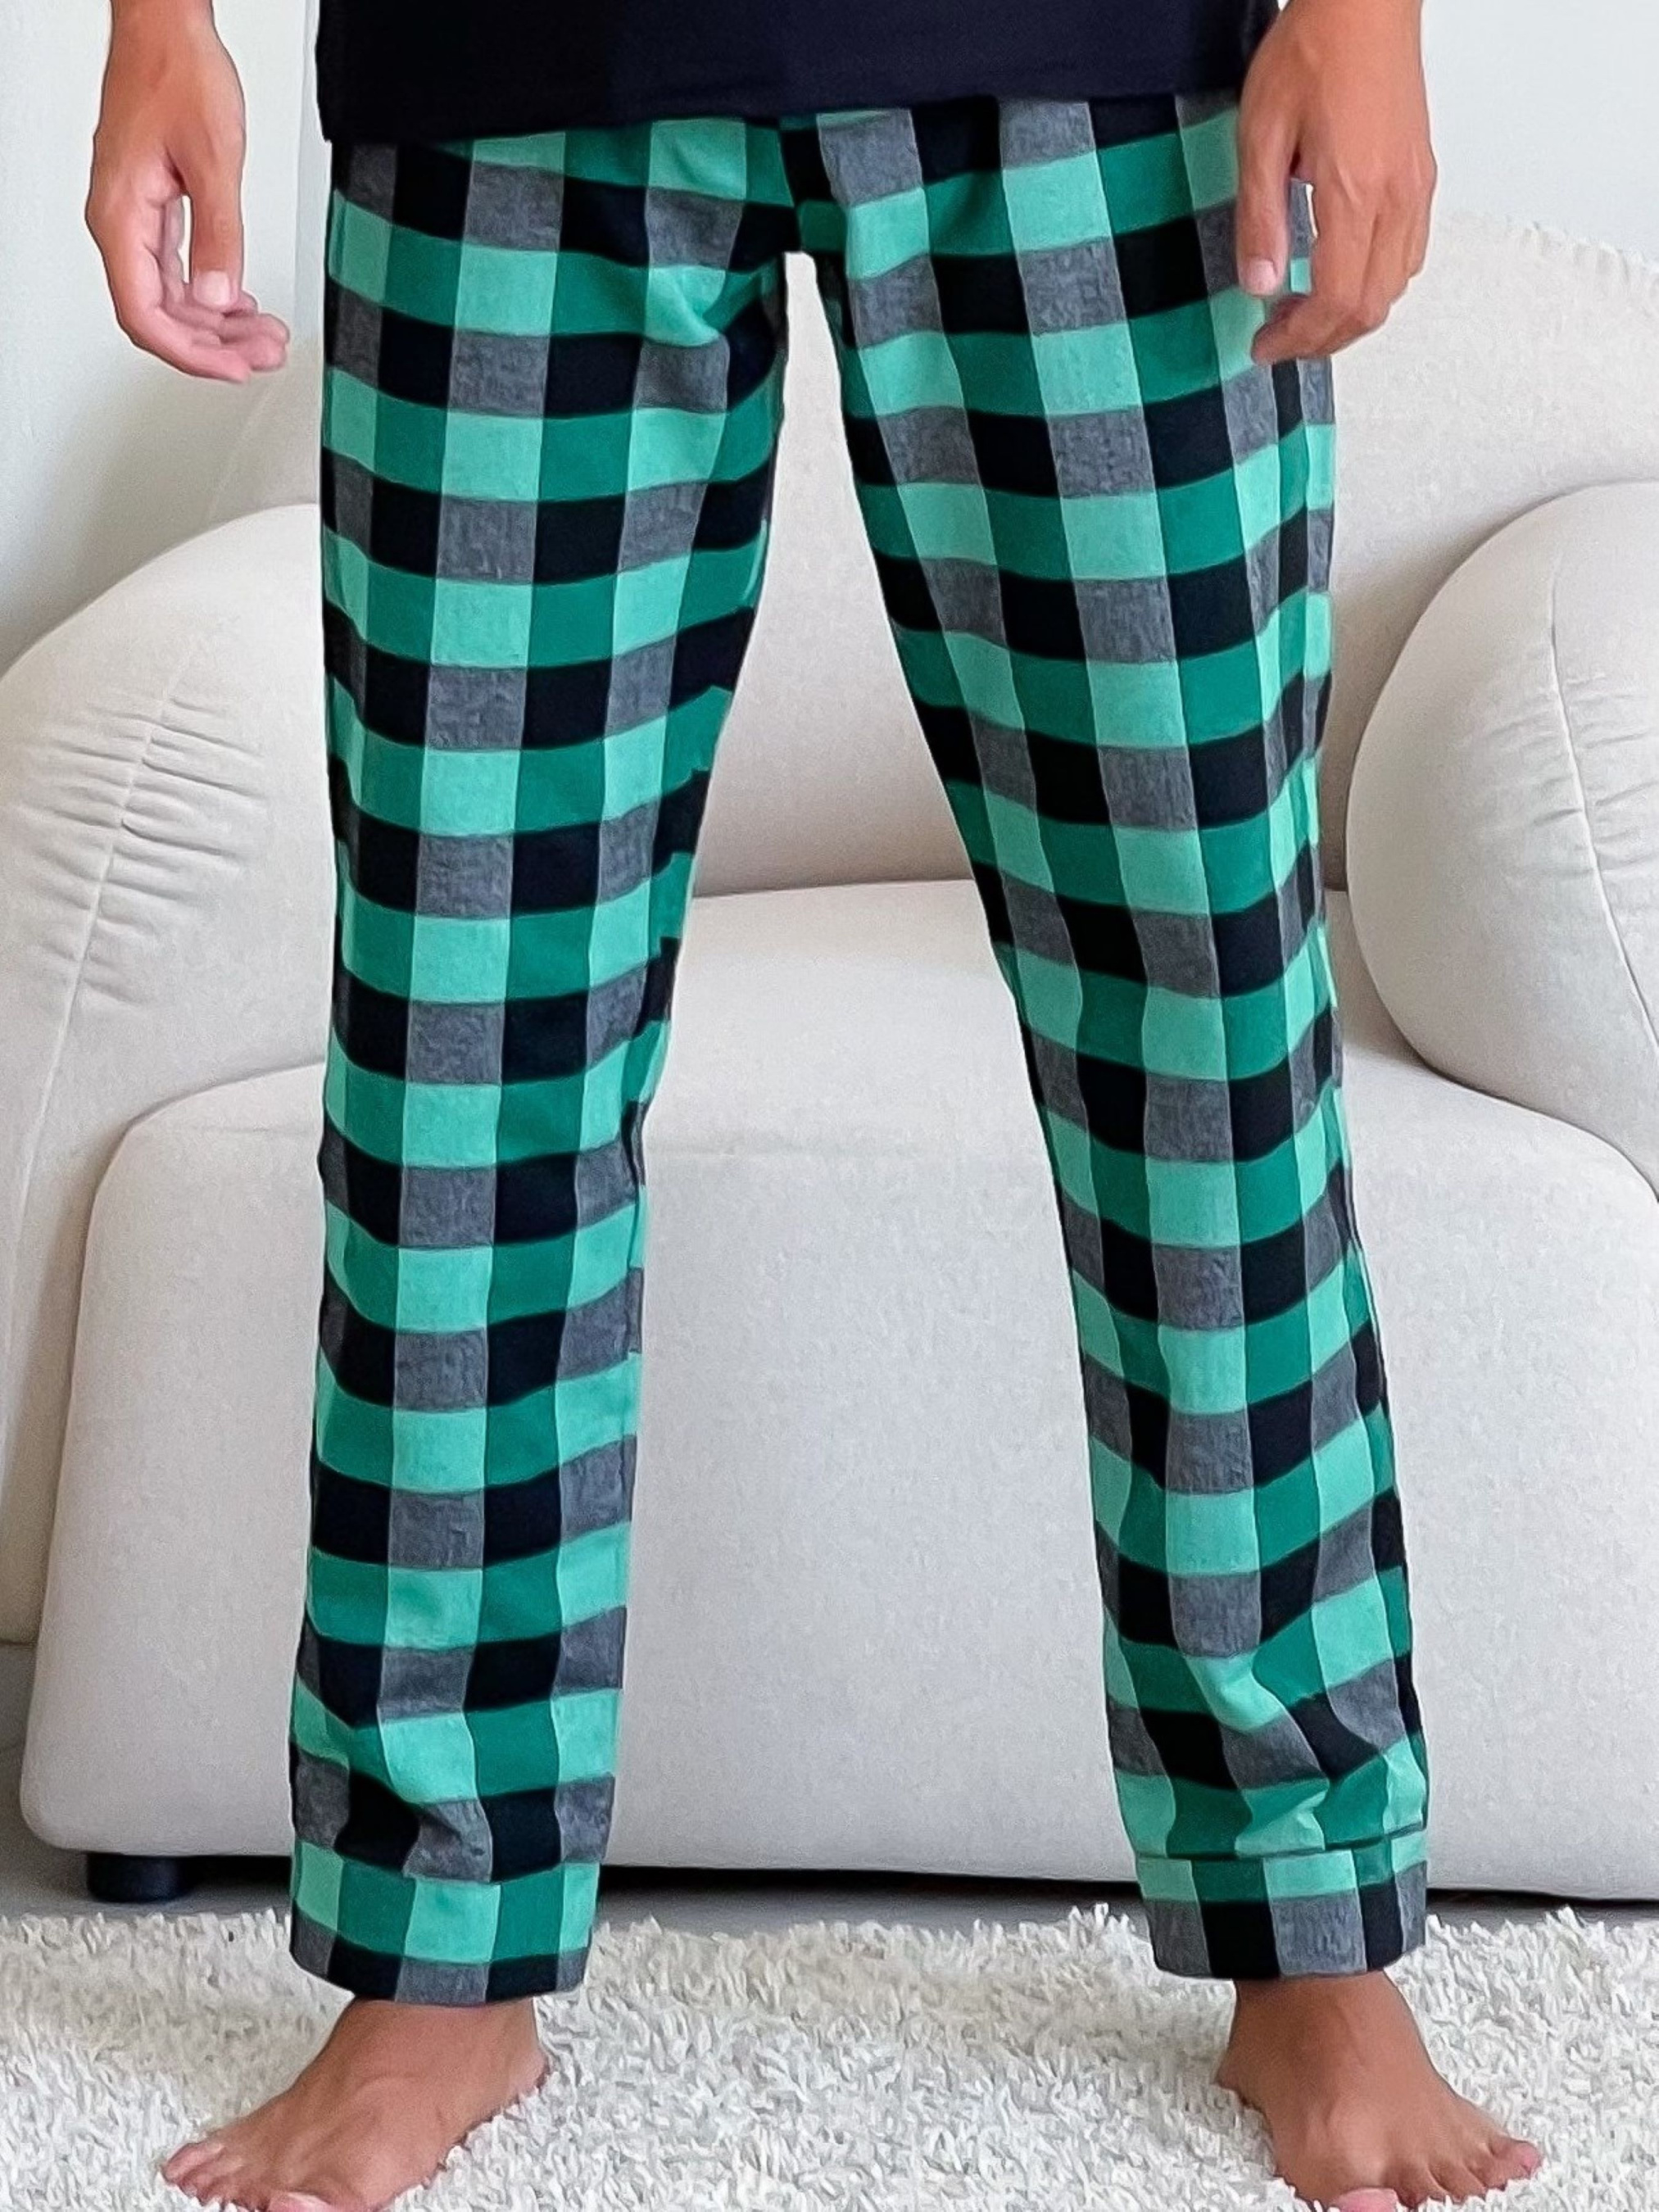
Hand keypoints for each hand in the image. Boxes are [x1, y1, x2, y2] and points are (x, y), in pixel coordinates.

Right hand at [86, 0, 289, 381]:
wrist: (166, 25)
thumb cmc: (178, 72)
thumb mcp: (213, 159)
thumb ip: (218, 235)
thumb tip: (219, 297)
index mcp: (121, 216)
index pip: (146, 315)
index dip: (192, 354)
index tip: (235, 368)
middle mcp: (120, 221)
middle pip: (160, 316)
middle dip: (214, 345)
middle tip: (263, 355)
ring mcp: (134, 216)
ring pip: (171, 297)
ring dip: (217, 324)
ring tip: (263, 335)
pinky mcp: (152, 206)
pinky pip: (177, 269)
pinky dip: (211, 293)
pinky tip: (240, 302)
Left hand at [1235, 0, 1435, 363]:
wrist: (1365, 2)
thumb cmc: (1316, 48)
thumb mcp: (1261, 134)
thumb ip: (1259, 216)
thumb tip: (1257, 283)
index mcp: (1354, 190)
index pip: (1336, 299)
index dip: (1299, 338)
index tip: (1265, 347)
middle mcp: (1396, 196)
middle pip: (1371, 307)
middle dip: (1322, 339)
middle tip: (1279, 339)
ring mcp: (1415, 188)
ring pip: (1394, 287)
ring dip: (1349, 316)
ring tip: (1304, 313)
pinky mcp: (1421, 176)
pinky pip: (1408, 255)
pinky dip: (1374, 285)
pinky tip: (1340, 275)